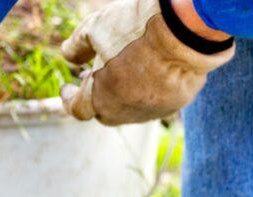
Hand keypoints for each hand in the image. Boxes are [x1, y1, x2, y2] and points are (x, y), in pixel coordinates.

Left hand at [60, 0, 234, 124]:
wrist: (185, 28)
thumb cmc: (135, 27)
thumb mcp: (95, 28)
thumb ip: (76, 46)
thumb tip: (68, 57)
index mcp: (98, 97)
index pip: (76, 108)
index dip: (69, 98)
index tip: (66, 87)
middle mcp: (122, 111)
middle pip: (103, 113)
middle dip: (95, 98)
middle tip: (94, 78)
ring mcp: (150, 110)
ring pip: (130, 110)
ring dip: (122, 96)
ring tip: (123, 74)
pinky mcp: (175, 104)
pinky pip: (156, 102)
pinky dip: (148, 91)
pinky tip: (150, 73)